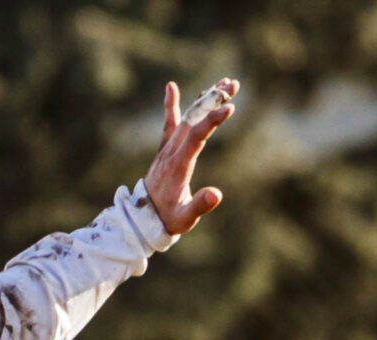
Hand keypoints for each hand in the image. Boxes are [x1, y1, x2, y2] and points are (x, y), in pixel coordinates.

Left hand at [145, 77, 236, 236]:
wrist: (143, 219)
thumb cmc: (168, 219)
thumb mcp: (185, 218)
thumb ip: (199, 206)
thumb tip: (216, 194)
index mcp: (178, 165)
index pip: (196, 136)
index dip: (212, 121)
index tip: (230, 108)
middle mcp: (172, 151)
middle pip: (193, 119)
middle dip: (213, 101)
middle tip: (233, 84)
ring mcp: (167, 148)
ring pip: (187, 117)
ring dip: (205, 100)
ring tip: (223, 83)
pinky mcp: (165, 149)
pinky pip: (169, 123)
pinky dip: (171, 104)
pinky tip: (171, 86)